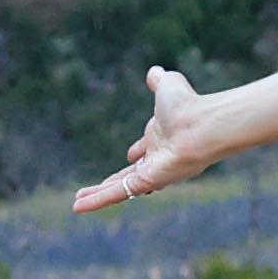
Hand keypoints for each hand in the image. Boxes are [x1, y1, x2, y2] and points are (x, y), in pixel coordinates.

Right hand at [74, 69, 228, 215]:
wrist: (200, 124)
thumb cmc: (188, 105)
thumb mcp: (168, 86)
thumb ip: (159, 81)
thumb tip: (154, 71)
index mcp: (161, 137)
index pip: (146, 149)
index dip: (137, 152)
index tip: (131, 154)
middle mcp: (157, 158)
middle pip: (129, 173)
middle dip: (111, 179)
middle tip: (94, 187)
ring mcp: (151, 173)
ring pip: (119, 187)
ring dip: (97, 195)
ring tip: (77, 203)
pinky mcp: (146, 182)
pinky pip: (117, 193)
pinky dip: (97, 201)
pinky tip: (78, 207)